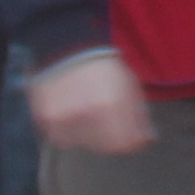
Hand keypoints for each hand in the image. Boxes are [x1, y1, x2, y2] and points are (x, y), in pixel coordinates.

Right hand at [27, 50, 153, 155]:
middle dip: (110, 136)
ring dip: (88, 134)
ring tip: (88, 111)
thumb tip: (147, 140)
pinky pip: (61, 138)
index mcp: (111, 103)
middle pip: (104, 146)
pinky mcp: (46, 118)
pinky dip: (69, 131)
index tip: (132, 137)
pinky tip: (73, 112)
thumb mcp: (129, 84)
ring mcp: (64, 117)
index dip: (131, 142)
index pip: (124, 144)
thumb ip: (139, 114)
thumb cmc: (103, 66)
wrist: (67, 48)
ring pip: (83, 144)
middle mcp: (86, 113)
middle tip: (107, 118)